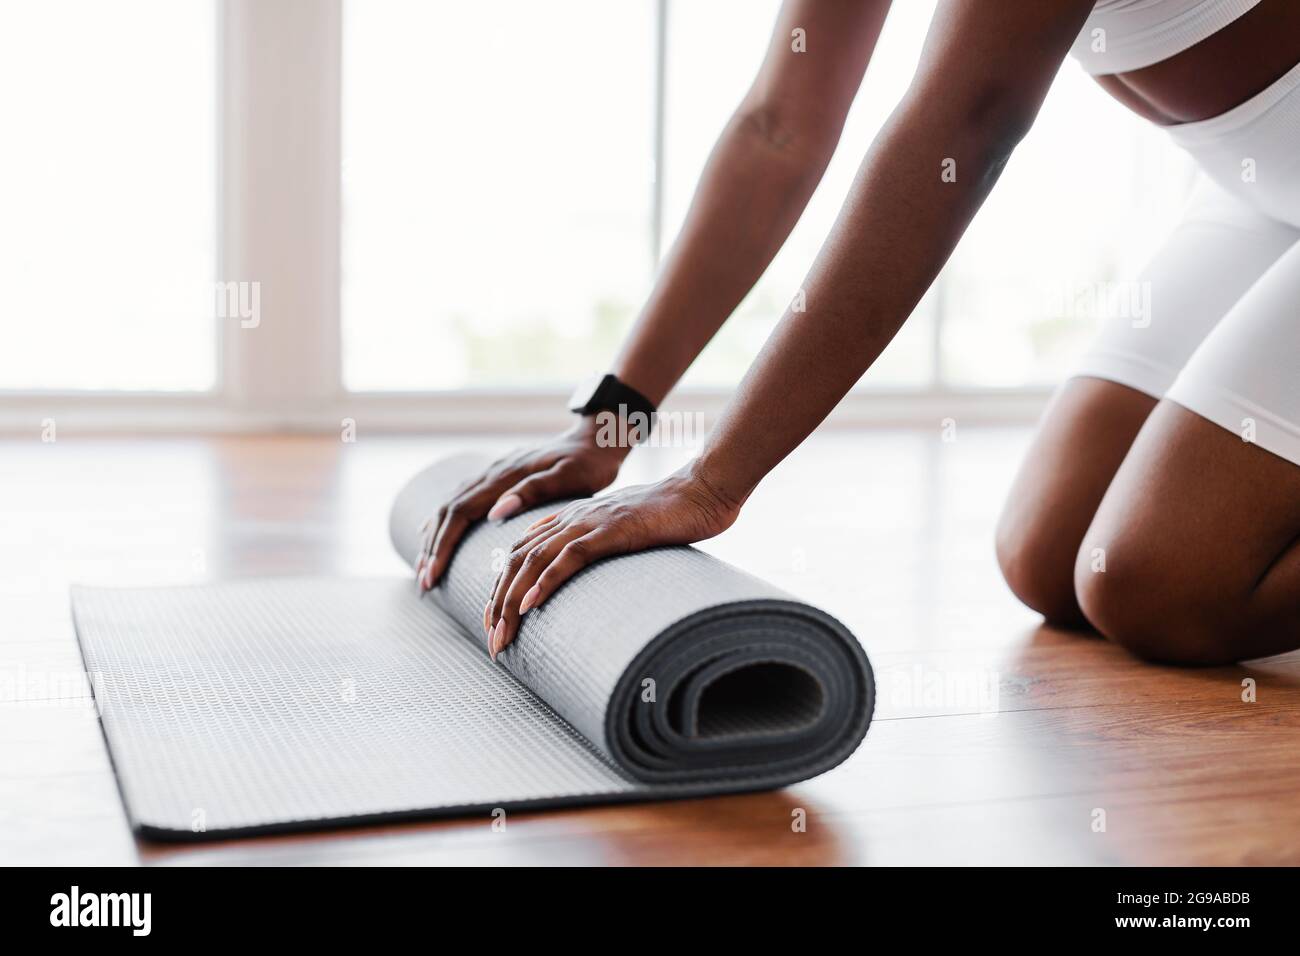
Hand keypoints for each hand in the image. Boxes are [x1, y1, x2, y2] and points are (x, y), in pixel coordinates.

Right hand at [416, 419, 628, 591]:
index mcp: (506, 476)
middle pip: (448, 512)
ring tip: (426, 572)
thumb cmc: (589, 462)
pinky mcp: (498, 477)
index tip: (433, 576)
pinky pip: (461, 500)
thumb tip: (495, 512)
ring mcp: (493, 472)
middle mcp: (492, 472)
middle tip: (424, 586)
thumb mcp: (570, 476)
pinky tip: (432, 536)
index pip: (461, 513)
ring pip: (450, 506)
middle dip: (433, 550)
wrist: (597, 437)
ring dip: (434, 539)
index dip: (443, 545)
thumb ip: (533, 491)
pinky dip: (443, 521)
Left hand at [483, 460, 742, 658]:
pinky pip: (568, 557)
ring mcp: (590, 523)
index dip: (502, 587)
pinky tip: (529, 606)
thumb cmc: (672, 516)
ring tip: (501, 633)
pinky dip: (544, 582)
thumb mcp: (625, 533)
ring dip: (512, 600)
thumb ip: (600, 546)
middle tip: (492, 640)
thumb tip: (585, 572)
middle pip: (517, 560)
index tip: (496, 621)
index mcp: (573, 519)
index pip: (522, 553)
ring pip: (533, 561)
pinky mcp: (610, 530)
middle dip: (498, 602)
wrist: (703, 492)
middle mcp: (573, 519)